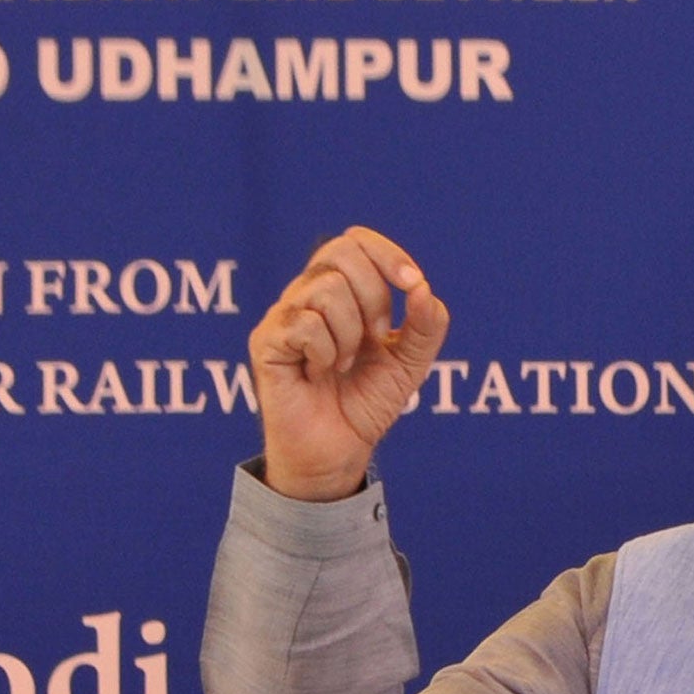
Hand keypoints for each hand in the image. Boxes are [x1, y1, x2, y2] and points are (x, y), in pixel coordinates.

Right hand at [249, 227, 449, 500]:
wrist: (338, 452)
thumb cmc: (366, 403)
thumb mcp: (410, 363)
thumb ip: (426, 326)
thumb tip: (423, 289)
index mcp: (340, 291)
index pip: (355, 241)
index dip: (387, 254)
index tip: (413, 284)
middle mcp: (306, 295)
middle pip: (340, 252)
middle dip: (374, 295)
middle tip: (377, 338)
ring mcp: (283, 316)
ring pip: (326, 289)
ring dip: (351, 333)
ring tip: (344, 364)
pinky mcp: (266, 343)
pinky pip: (305, 323)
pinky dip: (326, 351)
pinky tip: (320, 373)